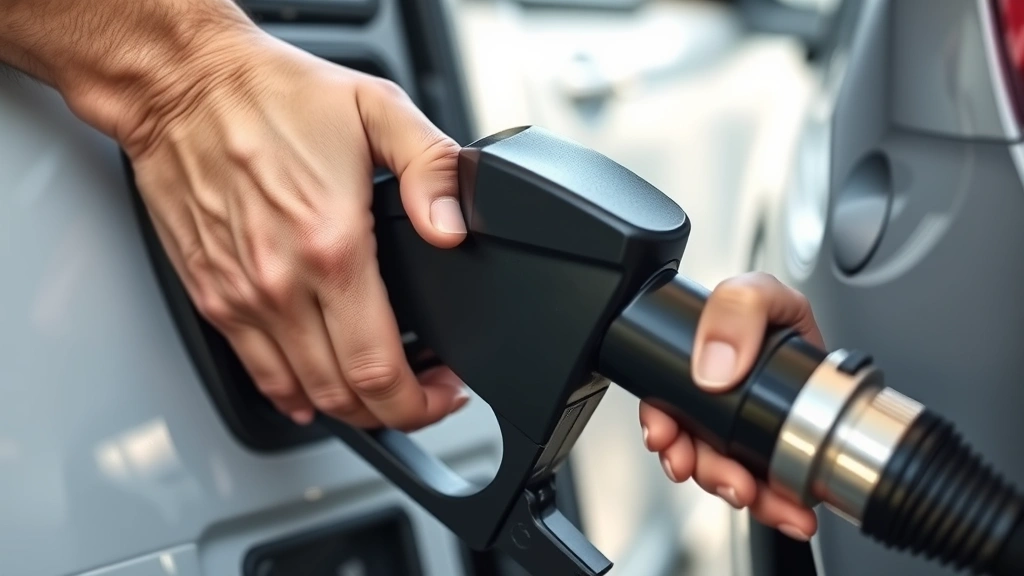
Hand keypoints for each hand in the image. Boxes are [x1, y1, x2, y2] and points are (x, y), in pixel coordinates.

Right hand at [122, 27, 469, 429]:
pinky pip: (257, 372)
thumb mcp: (377, 109)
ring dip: (349, 409)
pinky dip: (293, 394)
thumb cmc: (273, 96)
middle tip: (426, 394)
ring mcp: (242, 296)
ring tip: (381, 390)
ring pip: (302, 394)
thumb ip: (432, 169)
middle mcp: (282, 284)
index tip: (445, 392)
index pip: (380, 368)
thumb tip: (454, 227)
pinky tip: (317, 389)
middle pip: (345, 396)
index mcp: (332, 247)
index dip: (422, 402)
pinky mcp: (211, 295)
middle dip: (396, 412)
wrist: (182, 85)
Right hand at [639, 272, 823, 540]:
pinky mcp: (764, 456)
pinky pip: (756, 490)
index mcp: (697, 364)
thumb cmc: (787, 315)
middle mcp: (711, 401)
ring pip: (720, 473)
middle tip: (729, 480)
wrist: (836, 362)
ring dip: (737, 491)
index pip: (660, 399)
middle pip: (689, 445)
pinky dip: (772, 506)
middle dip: (704, 470)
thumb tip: (713, 367)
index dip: (659, 425)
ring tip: (760, 497)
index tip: (667, 441)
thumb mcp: (760, 292)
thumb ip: (736, 310)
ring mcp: (736, 430)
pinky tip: (790, 511)